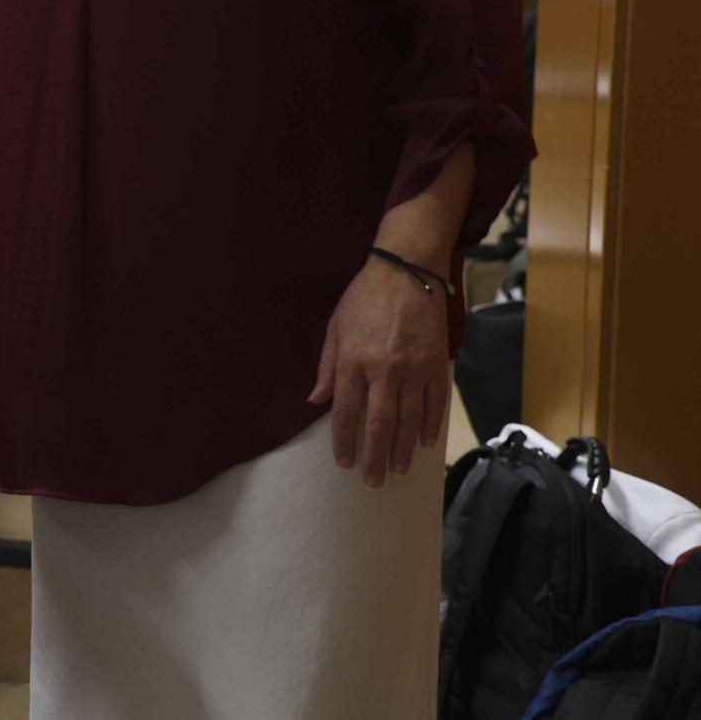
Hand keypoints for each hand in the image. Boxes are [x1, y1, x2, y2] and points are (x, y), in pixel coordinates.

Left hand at [309, 256, 450, 487]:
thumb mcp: (335, 327)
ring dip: (404, 449)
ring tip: (400, 470)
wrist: (407, 271)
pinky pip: (435, 404)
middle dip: (376, 457)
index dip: (344, 441)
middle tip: (374, 481)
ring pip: (409, 420)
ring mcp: (413, 369)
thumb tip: (316, 400)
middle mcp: (383, 370)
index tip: (344, 462)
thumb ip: (327, 366)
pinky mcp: (437, 364)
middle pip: (379, 424)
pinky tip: (426, 444)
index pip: (345, 412)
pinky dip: (431, 426)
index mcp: (353, 361)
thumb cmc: (364, 297)